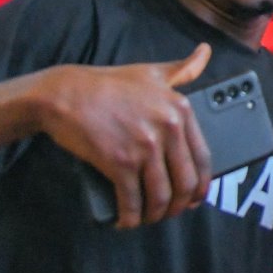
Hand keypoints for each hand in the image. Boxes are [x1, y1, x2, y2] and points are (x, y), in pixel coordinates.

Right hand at [35, 43, 212, 228]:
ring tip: (147, 217)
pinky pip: (132, 201)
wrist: (66, 93)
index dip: (200, 185)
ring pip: (161, 196)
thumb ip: (183, 68)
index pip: (203, 157)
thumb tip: (206, 52)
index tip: (194, 197)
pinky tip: (126, 220)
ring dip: (155, 215)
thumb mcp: (152, 72)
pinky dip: (130, 218)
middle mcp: (168, 127)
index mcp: (180, 108)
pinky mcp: (119, 162)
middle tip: (168, 212)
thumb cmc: (109, 84)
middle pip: (185, 182)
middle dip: (178, 205)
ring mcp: (144, 146)